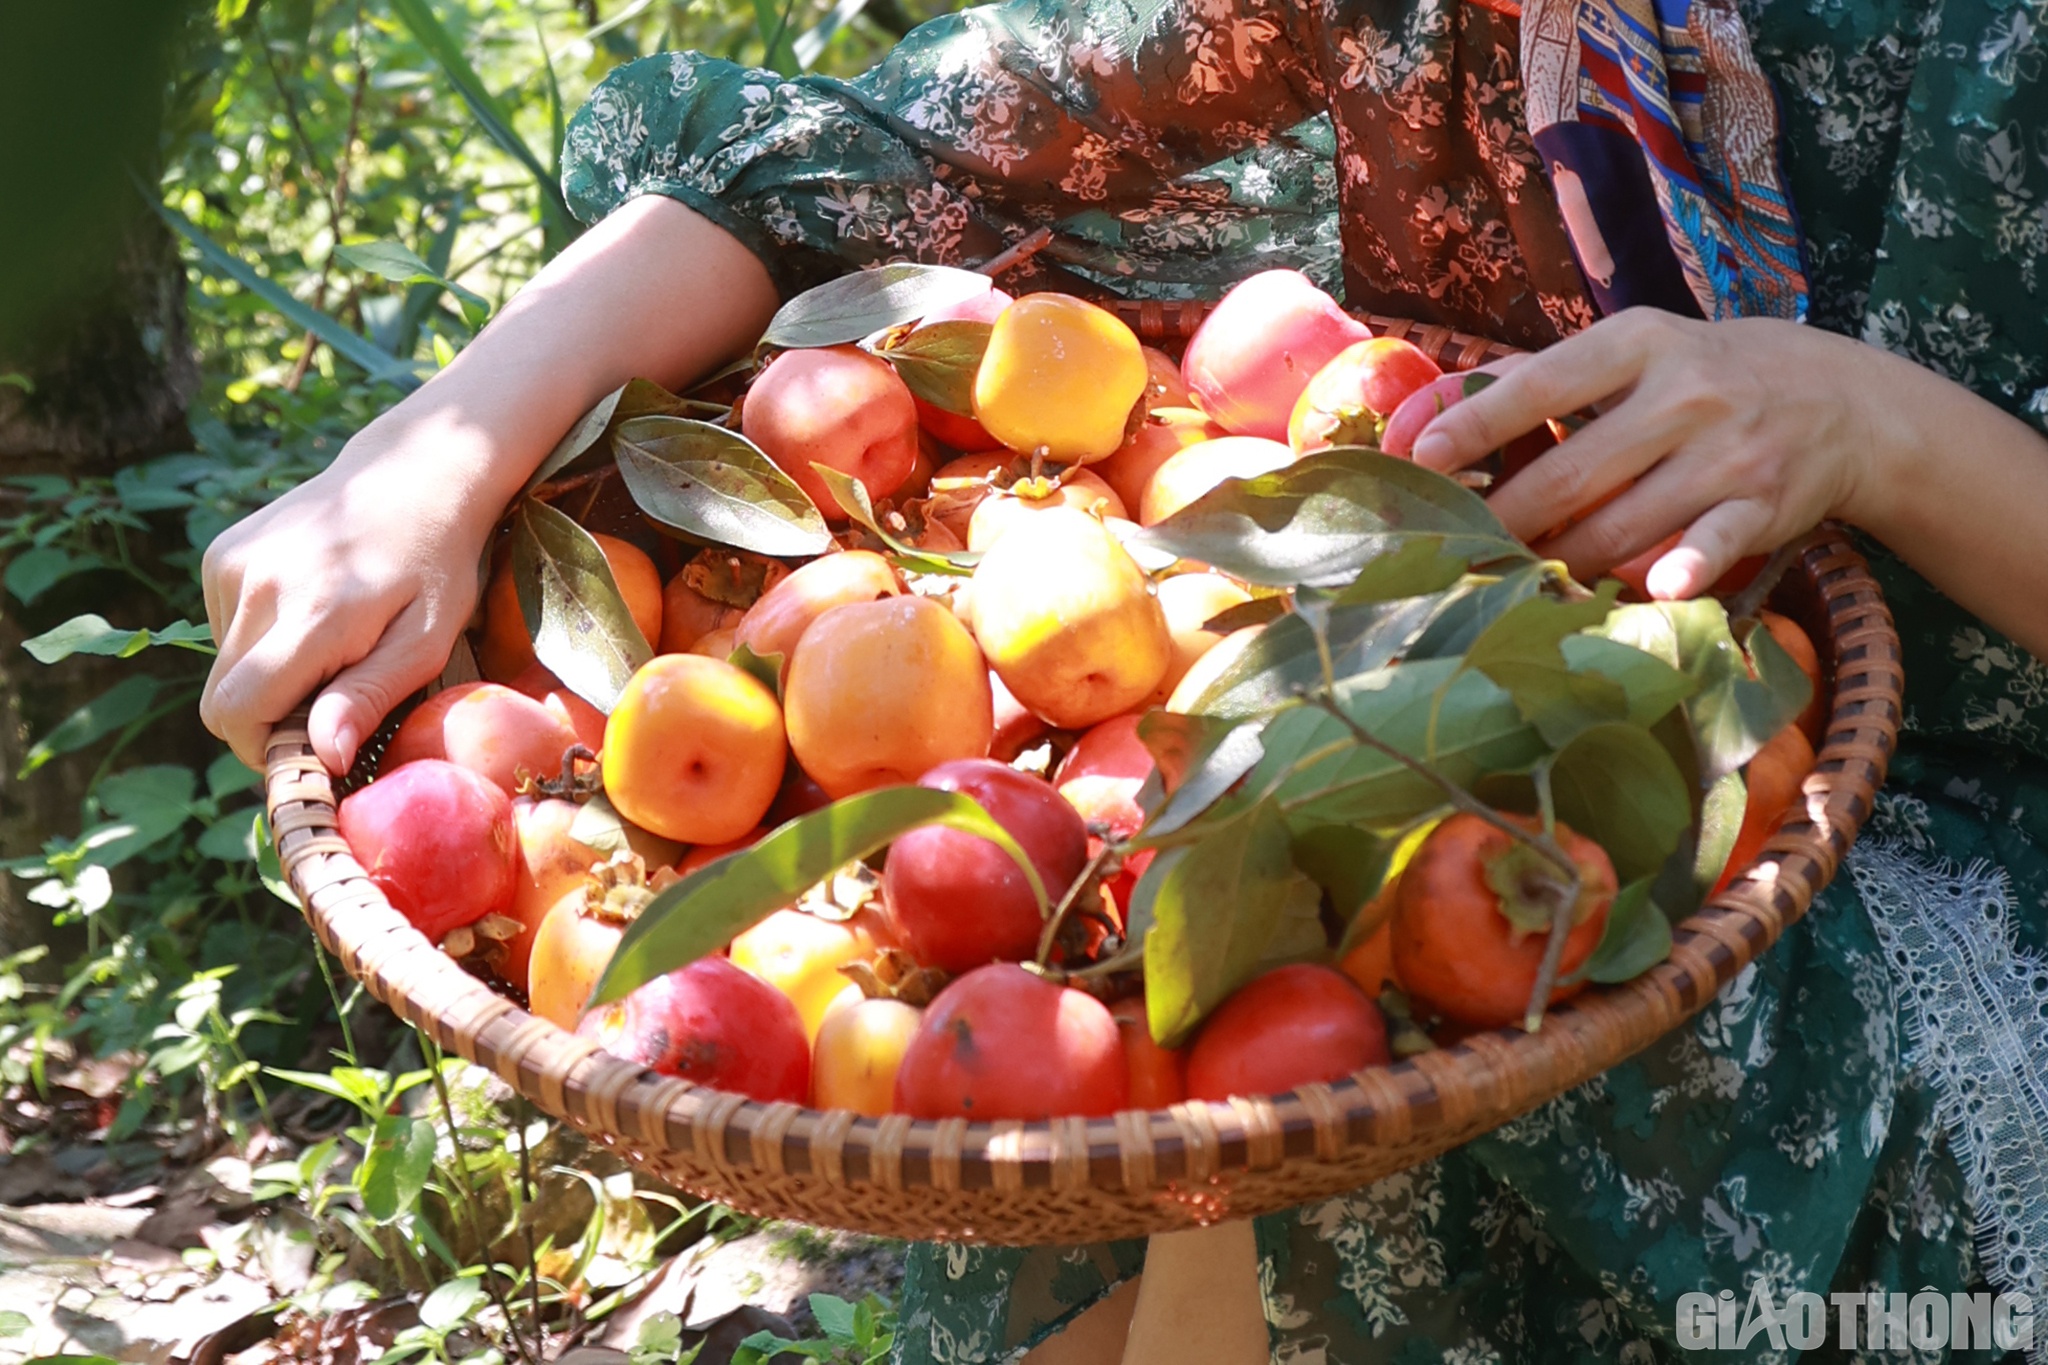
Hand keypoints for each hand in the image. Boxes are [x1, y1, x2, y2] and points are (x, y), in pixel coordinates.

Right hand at [194, 196, 779, 776]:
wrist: (416, 474)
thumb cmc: (437, 567)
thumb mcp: (427, 639)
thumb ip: (370, 697)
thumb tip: (321, 757)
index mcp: (313, 613)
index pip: (237, 712)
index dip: (265, 748)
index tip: (313, 747)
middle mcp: (258, 584)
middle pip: (222, 697)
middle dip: (270, 717)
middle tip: (333, 700)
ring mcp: (233, 563)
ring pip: (225, 664)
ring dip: (270, 673)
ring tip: (333, 641)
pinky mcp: (223, 552)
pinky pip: (225, 627)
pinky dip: (263, 637)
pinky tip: (314, 608)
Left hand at [1407, 308, 1896, 596]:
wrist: (1843, 399)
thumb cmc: (1704, 376)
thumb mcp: (1636, 351)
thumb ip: (1547, 378)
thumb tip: (1438, 405)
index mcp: (1639, 345)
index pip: (1543, 386)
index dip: (1479, 424)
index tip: (1424, 458)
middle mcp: (1684, 395)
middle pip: (1574, 472)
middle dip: (1510, 519)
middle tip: (1460, 552)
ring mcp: (1727, 452)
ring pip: (1625, 521)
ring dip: (1564, 559)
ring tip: (1517, 582)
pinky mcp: (1764, 504)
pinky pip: (1717, 540)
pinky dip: (1689, 566)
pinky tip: (1661, 590)